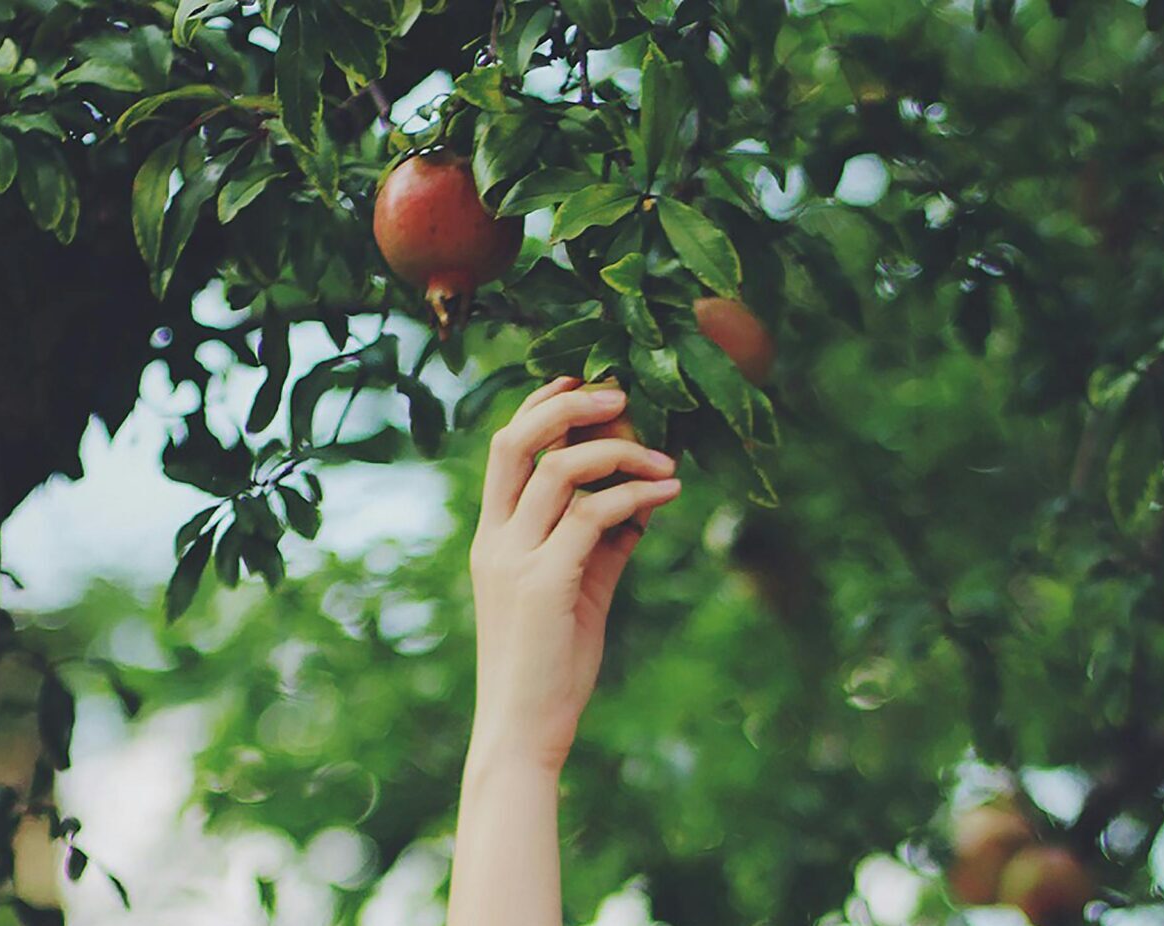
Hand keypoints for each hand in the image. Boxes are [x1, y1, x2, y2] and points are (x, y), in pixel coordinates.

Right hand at [468, 376, 681, 771]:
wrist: (525, 729)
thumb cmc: (552, 664)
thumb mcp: (579, 590)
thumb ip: (602, 543)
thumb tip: (643, 503)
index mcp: (493, 536)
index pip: (507, 449)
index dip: (543, 407)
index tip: (587, 385)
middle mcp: (495, 539)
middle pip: (516, 441)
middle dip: (569, 406)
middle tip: (621, 393)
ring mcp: (515, 559)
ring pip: (561, 471)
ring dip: (621, 451)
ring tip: (667, 460)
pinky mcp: (544, 584)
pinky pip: (594, 516)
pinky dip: (637, 495)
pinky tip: (669, 494)